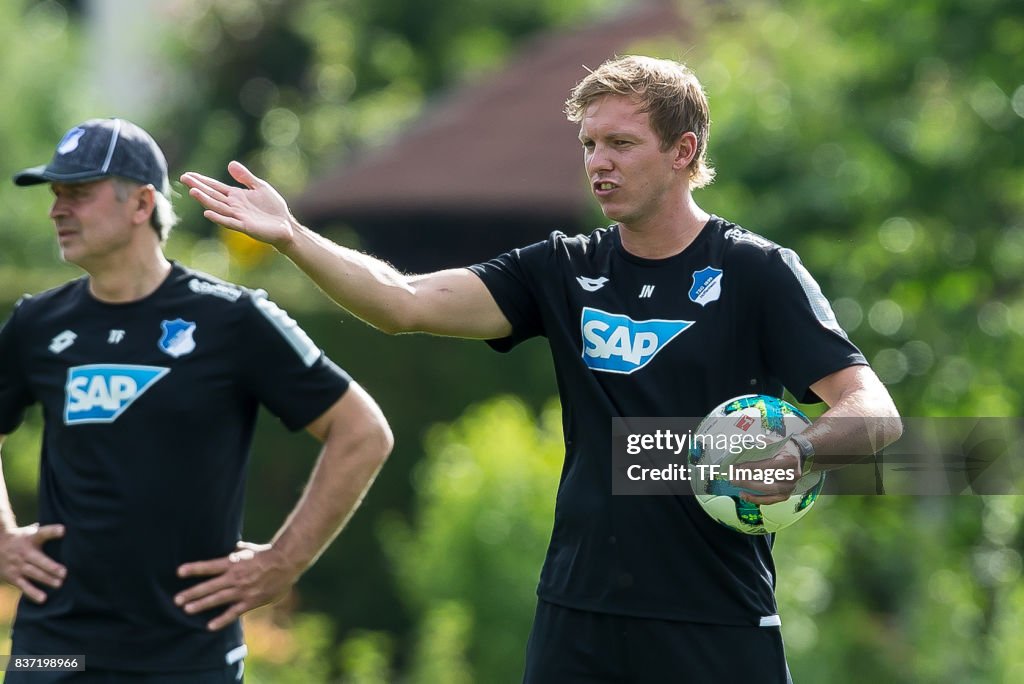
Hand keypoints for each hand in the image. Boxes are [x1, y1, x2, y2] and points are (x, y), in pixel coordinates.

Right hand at [0, 523, 65, 603]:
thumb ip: (48, 532)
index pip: (42, 533)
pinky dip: (33, 592)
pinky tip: (43, 599)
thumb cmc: (23, 538)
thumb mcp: (32, 531)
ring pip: (33, 573)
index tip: (63, 530)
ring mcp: (17, 565)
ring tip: (59, 584)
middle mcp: (24, 552)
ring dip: (46, 579)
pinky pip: (24, 585)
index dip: (52, 531)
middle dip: (50, 566)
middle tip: (64, 573)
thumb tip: (72, 529)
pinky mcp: (13, 577)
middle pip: (37, 559)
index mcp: (31, 538)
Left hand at [175, 541, 298, 630]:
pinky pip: (234, 612)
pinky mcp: (251, 601)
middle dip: (192, 593)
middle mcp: (235, 577)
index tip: (179, 572)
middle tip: (177, 600)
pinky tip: (210, 626)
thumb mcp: (250, 549)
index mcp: (234, 562)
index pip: (209, 566)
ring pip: (218, 599)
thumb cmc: (268, 554)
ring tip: (187, 610)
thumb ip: (238, 550)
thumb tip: (232, 546)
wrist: (287, 563)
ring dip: (201, 605)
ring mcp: (243, 590)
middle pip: (209, 586)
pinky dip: (222, 619)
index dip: (194, 569)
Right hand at [180, 162, 295, 249]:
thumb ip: (245, 177)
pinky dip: (218, 217)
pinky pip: (229, 221)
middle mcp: (233, 206)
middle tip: (183, 178)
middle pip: (213, 195)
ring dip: (205, 200)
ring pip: (218, 207)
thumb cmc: (273, 208)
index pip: (215, 187)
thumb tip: (230, 163)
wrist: (286, 225)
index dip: (202, 181)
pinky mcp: (245, 226)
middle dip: (198, 187)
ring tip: (192, 191)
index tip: (188, 175)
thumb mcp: (260, 187)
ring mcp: (238, 216)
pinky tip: (207, 212)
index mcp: (236, 196)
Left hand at [730, 444, 802, 504]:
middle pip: (768, 479)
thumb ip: (758, 446)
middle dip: (748, 478)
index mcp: (790, 459)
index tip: (740, 467)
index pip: (770, 465)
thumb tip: (739, 449)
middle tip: (732, 476)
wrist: (796, 455)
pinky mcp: (786, 495)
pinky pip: (769, 500)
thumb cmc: (781, 448)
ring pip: (768, 490)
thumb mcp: (772, 442)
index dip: (754, 467)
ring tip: (735, 483)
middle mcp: (793, 475)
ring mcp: (790, 487)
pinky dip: (755, 499)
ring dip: (749, 488)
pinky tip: (744, 495)